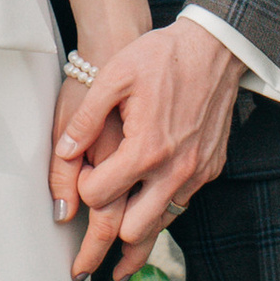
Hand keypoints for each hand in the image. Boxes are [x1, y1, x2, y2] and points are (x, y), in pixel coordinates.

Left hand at [56, 23, 242, 280]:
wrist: (215, 48)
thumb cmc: (161, 57)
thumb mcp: (114, 77)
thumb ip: (85, 120)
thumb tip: (64, 152)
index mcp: (145, 150)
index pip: (99, 198)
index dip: (85, 187)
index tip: (86, 171)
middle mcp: (174, 170)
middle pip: (133, 232)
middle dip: (110, 225)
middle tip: (99, 212)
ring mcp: (196, 173)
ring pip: (160, 226)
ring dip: (138, 224)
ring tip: (118, 230)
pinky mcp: (211, 170)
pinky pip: (181, 205)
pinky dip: (162, 206)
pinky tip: (147, 193)